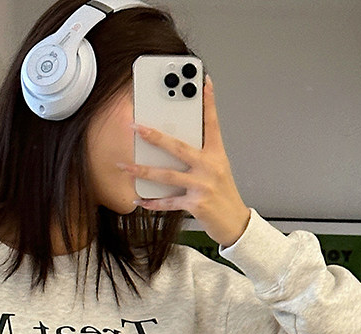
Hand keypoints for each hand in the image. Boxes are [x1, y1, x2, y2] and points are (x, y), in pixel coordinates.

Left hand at [124, 77, 250, 247]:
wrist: (235, 224)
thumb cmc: (223, 195)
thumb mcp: (218, 169)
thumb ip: (200, 154)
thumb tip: (173, 143)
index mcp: (216, 155)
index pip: (212, 124)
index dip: (209, 102)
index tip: (204, 82)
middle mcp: (210, 168)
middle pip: (178, 147)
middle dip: (154, 136)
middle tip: (136, 127)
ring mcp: (203, 186)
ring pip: (167, 175)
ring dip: (143, 171)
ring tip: (125, 167)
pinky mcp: (196, 204)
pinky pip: (169, 202)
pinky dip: (152, 203)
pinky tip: (139, 199)